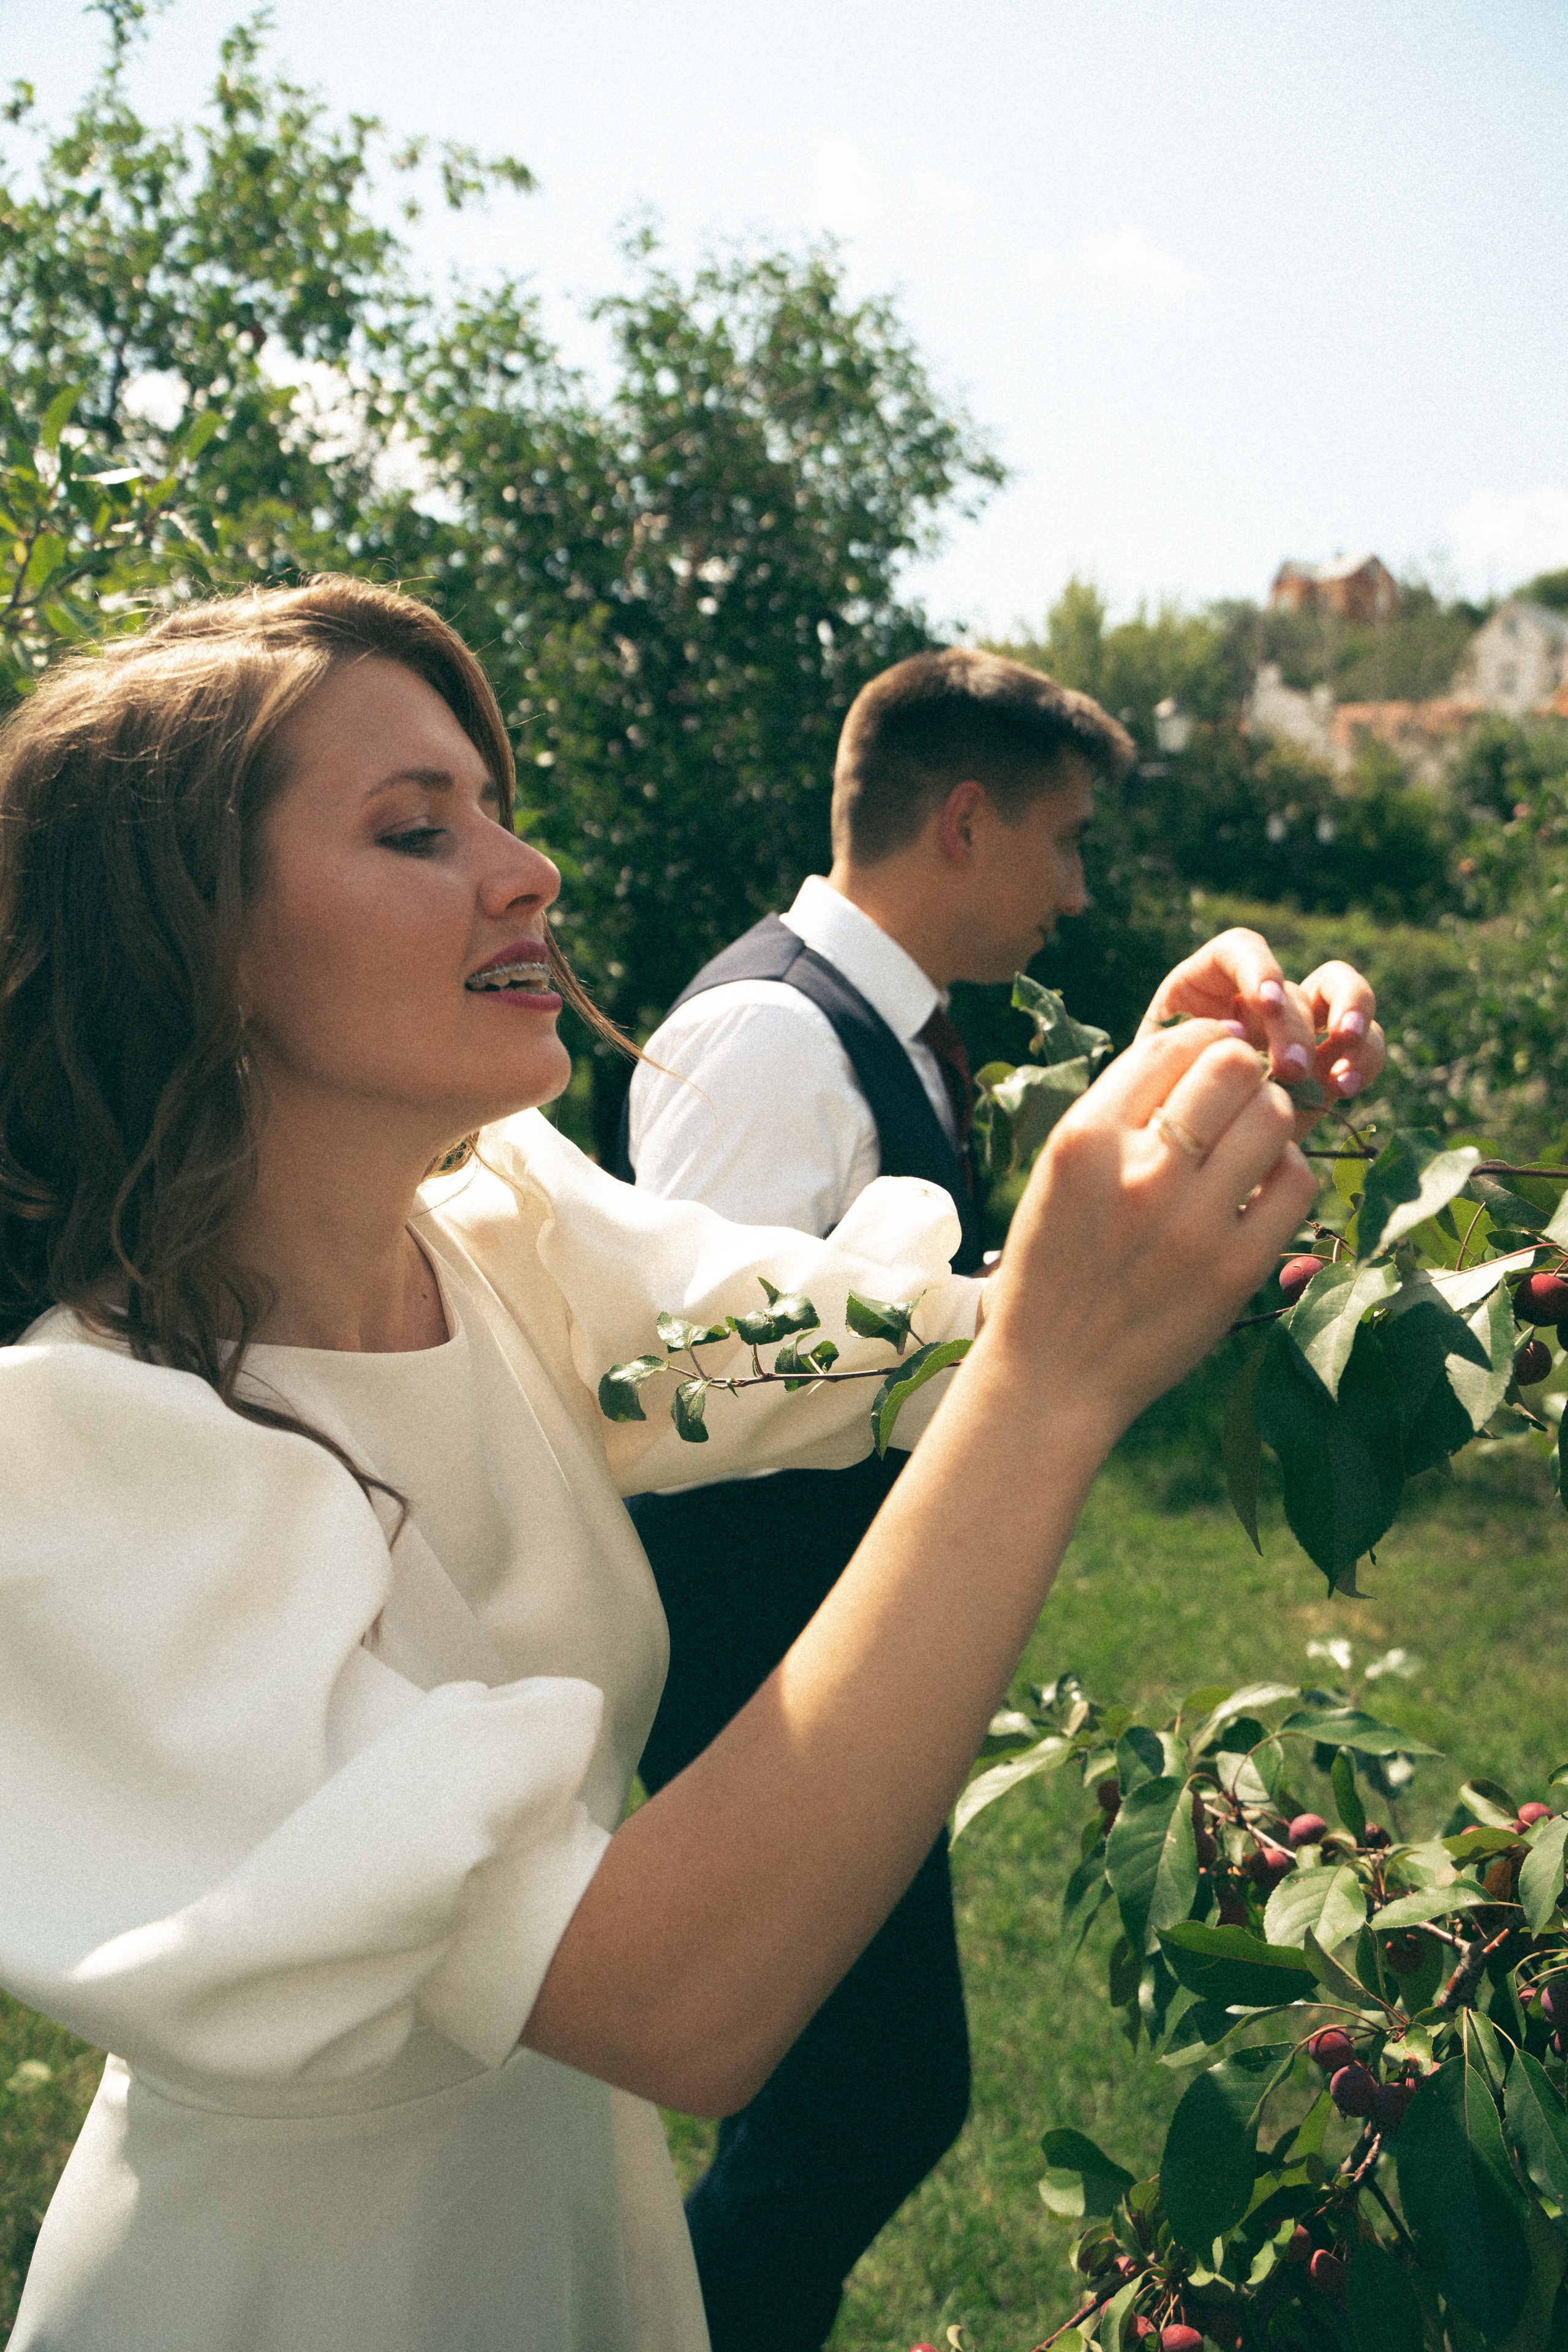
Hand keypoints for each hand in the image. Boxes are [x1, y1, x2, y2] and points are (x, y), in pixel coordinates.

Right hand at [985, 1020, 1315, 1440]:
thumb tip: (1198, 1051)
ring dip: (1272, 1117)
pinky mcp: (1236, 1268)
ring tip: (1253, 1141)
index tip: (1211, 1057)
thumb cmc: (1054, 1268)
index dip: (1202, 1041)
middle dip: (1244, 1072)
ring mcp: (1192, 1223)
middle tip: (1240, 1097)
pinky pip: (1296, 1184)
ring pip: (1273, 1118)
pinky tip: (1265, 1186)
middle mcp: (1139, 1173)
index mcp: (1084, 1142)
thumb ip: (1117, 1116)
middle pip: (1231, 1068)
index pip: (1169, 1045)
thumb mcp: (1059, 1177)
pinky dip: (1290, 1173)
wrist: (1053, 1375)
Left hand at [1136, 927, 1384, 1140]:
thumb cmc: (1156, 1111)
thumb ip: (1193, 1056)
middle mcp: (1257, 998)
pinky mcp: (1329, 1059)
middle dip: (1295, 1026)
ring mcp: (1299, 1024)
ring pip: (1345, 995)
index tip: (1262, 1003)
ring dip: (1352, 1024)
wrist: (1177, 1151)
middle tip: (1290, 1069)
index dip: (1258, 967)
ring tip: (1341, 1075)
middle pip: (1291, 986)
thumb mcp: (1159, 1079)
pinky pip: (1364, 1044)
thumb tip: (1239, 1049)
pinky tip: (1346, 1088)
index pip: (1240, 949)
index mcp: (1207, 988)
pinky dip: (1363, 1060)